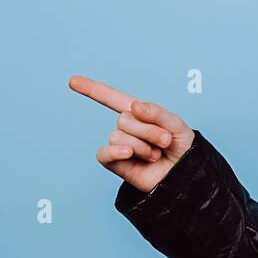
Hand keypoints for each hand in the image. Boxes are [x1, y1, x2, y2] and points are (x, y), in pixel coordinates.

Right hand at [69, 75, 195, 192]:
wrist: (185, 176)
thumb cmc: (182, 150)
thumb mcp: (176, 125)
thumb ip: (156, 112)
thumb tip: (134, 107)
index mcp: (139, 114)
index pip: (112, 98)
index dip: (92, 89)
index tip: (72, 81)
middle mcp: (126, 128)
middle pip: (124, 119)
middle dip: (149, 131)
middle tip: (165, 142)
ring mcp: (120, 145)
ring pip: (118, 135)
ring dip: (142, 145)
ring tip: (156, 154)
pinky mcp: (115, 163)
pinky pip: (104, 153)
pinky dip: (115, 151)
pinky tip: (128, 153)